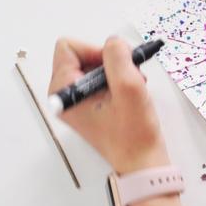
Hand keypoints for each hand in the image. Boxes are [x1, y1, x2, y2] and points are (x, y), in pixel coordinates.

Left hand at [49, 37, 169, 173]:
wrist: (142, 162)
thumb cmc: (134, 133)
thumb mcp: (128, 87)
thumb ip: (118, 58)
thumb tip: (114, 42)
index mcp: (63, 91)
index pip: (68, 48)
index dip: (96, 49)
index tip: (117, 65)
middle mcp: (64, 96)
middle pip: (81, 55)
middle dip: (109, 60)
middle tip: (130, 75)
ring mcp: (76, 101)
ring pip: (93, 66)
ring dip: (117, 71)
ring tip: (134, 87)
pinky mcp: (89, 106)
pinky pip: (99, 79)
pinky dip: (117, 81)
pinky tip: (131, 94)